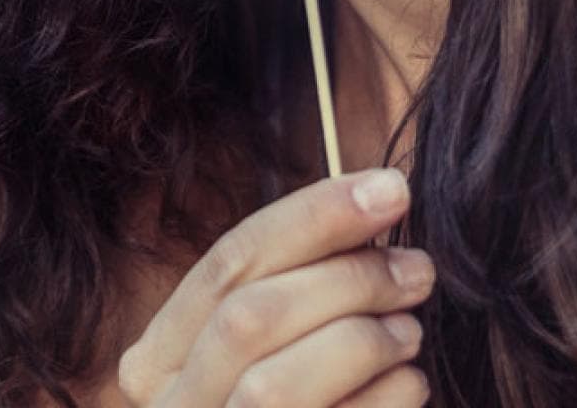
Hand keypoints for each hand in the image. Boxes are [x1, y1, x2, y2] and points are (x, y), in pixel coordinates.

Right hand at [117, 169, 432, 407]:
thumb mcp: (265, 358)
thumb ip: (295, 296)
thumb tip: (373, 208)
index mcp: (158, 363)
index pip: (229, 262)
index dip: (313, 216)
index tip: (391, 190)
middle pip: (250, 314)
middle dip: (344, 277)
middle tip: (418, 268)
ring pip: (271, 378)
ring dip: (360, 339)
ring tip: (409, 329)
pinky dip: (378, 400)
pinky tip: (410, 386)